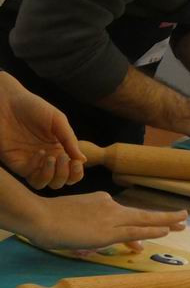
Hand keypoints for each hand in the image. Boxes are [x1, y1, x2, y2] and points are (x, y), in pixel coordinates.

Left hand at [0, 72, 85, 189]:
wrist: (7, 103)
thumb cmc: (34, 107)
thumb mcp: (58, 120)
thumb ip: (70, 140)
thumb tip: (83, 160)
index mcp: (59, 149)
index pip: (72, 171)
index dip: (77, 172)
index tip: (77, 162)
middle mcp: (47, 159)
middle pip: (60, 181)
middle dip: (66, 174)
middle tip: (63, 158)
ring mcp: (32, 162)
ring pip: (45, 184)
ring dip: (52, 176)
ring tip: (52, 158)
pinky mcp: (17, 163)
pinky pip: (30, 176)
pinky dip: (38, 168)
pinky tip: (39, 153)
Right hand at [26, 191, 186, 250]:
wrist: (41, 216)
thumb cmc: (53, 220)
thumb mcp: (79, 222)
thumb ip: (97, 229)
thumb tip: (115, 240)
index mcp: (103, 201)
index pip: (127, 216)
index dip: (142, 224)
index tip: (155, 230)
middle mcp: (111, 207)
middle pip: (142, 213)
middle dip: (164, 216)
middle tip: (183, 217)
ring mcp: (110, 218)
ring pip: (144, 219)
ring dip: (165, 221)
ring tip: (183, 222)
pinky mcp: (107, 231)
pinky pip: (134, 230)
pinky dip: (151, 229)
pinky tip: (165, 231)